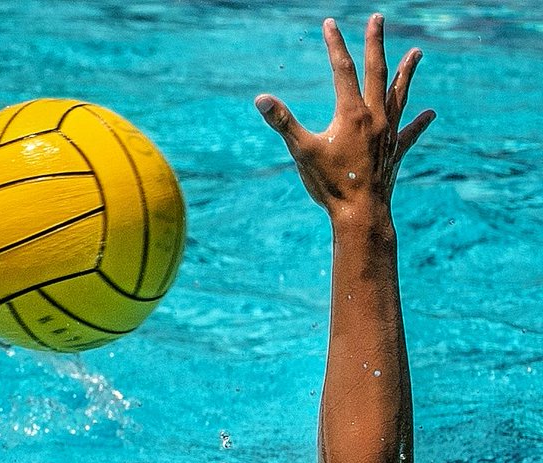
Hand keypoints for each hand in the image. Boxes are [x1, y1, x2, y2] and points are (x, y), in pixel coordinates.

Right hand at [255, 15, 434, 218]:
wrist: (360, 213)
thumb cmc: (330, 184)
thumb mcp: (302, 151)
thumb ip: (283, 122)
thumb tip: (261, 99)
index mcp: (351, 113)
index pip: (343, 69)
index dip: (335, 44)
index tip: (330, 23)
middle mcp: (375, 116)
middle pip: (377, 71)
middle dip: (376, 43)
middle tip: (378, 18)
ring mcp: (389, 133)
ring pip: (400, 95)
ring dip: (407, 72)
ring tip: (417, 53)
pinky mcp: (395, 151)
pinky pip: (410, 132)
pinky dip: (420, 122)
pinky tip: (430, 114)